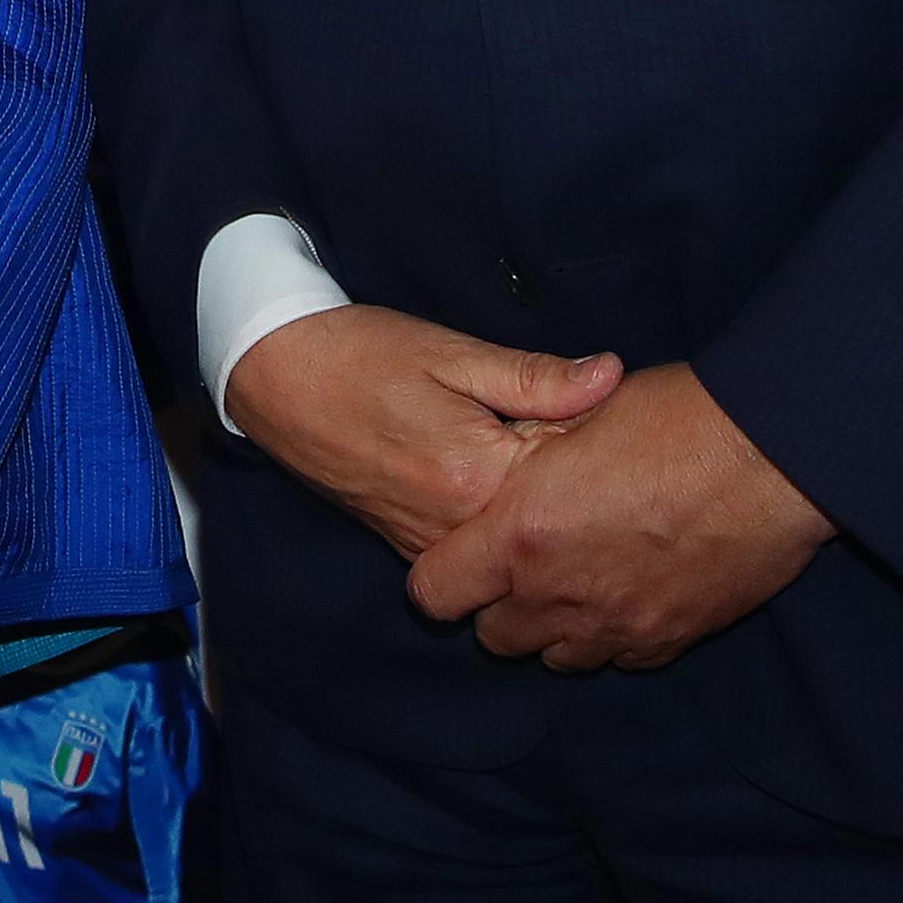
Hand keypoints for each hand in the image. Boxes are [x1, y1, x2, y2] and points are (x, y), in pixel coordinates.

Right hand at [221, 305, 621, 559]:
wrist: (275, 379)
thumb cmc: (361, 355)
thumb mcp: (451, 353)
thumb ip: (535, 378)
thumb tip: (612, 375)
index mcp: (475, 478)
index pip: (573, 479)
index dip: (605, 447)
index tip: (627, 422)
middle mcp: (455, 528)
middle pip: (550, 525)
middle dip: (583, 488)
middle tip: (611, 445)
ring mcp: (430, 545)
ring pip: (516, 546)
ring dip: (544, 511)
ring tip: (565, 466)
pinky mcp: (411, 547)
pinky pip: (479, 549)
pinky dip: (504, 522)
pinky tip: (515, 486)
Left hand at [410, 364, 832, 670]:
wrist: (772, 456)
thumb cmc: (672, 418)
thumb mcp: (576, 416)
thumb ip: (527, 454)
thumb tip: (505, 454)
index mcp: (521, 537)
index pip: (436, 594)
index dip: (442, 574)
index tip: (462, 552)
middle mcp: (560, 595)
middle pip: (495, 637)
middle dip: (499, 603)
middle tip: (525, 559)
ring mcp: (618, 627)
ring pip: (557, 657)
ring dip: (555, 624)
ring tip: (580, 573)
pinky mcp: (670, 639)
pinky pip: (620, 657)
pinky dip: (613, 633)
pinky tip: (630, 587)